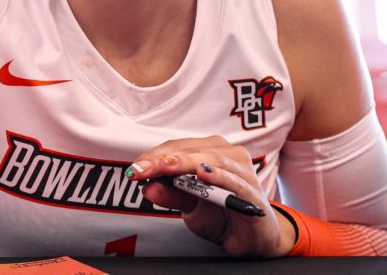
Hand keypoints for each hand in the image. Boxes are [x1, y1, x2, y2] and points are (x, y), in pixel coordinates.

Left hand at [128, 135, 293, 257]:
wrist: (252, 239)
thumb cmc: (221, 214)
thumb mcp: (189, 205)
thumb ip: (170, 194)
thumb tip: (147, 186)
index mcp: (210, 150)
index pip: (177, 147)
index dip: (154, 156)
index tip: (134, 169)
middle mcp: (228, 154)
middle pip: (191, 150)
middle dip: (163, 160)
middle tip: (141, 170)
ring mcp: (242, 170)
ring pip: (211, 160)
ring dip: (186, 163)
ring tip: (165, 166)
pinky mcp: (252, 191)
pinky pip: (233, 181)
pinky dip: (218, 176)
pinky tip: (203, 173)